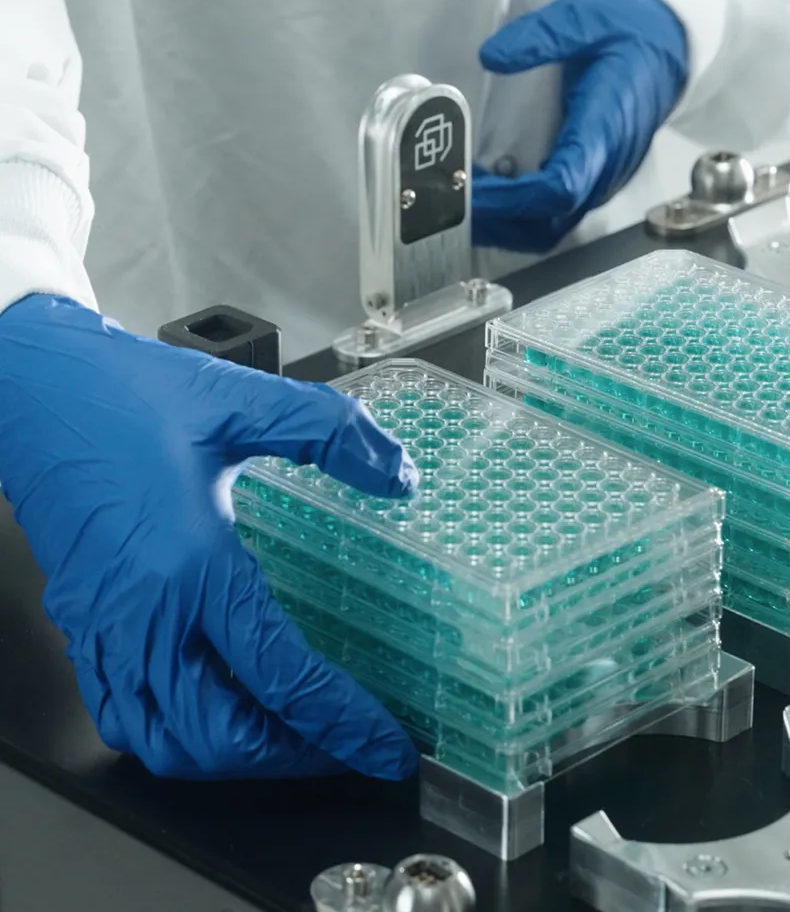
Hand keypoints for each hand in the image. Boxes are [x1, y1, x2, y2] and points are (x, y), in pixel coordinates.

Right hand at [0, 295, 418, 779]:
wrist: (34, 388)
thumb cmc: (124, 396)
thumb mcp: (245, 401)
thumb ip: (334, 433)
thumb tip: (398, 474)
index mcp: (192, 566)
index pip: (280, 676)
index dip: (342, 723)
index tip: (385, 747)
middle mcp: (145, 614)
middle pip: (221, 736)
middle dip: (293, 755)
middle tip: (344, 743)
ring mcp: (106, 628)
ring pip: (164, 742)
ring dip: (232, 755)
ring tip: (285, 735)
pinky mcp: (83, 624)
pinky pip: (123, 714)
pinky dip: (176, 733)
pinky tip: (211, 708)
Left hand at [473, 0, 687, 251]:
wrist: (672, 47)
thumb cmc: (630, 32)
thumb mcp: (585, 16)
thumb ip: (541, 36)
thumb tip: (492, 56)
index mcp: (604, 127)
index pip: (561, 186)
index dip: (512, 198)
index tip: (470, 191)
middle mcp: (607, 165)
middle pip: (551, 220)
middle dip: (498, 220)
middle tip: (449, 202)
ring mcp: (603, 179)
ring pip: (553, 226)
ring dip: (506, 225)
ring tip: (461, 202)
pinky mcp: (596, 181)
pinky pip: (558, 216)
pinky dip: (520, 215)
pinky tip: (490, 196)